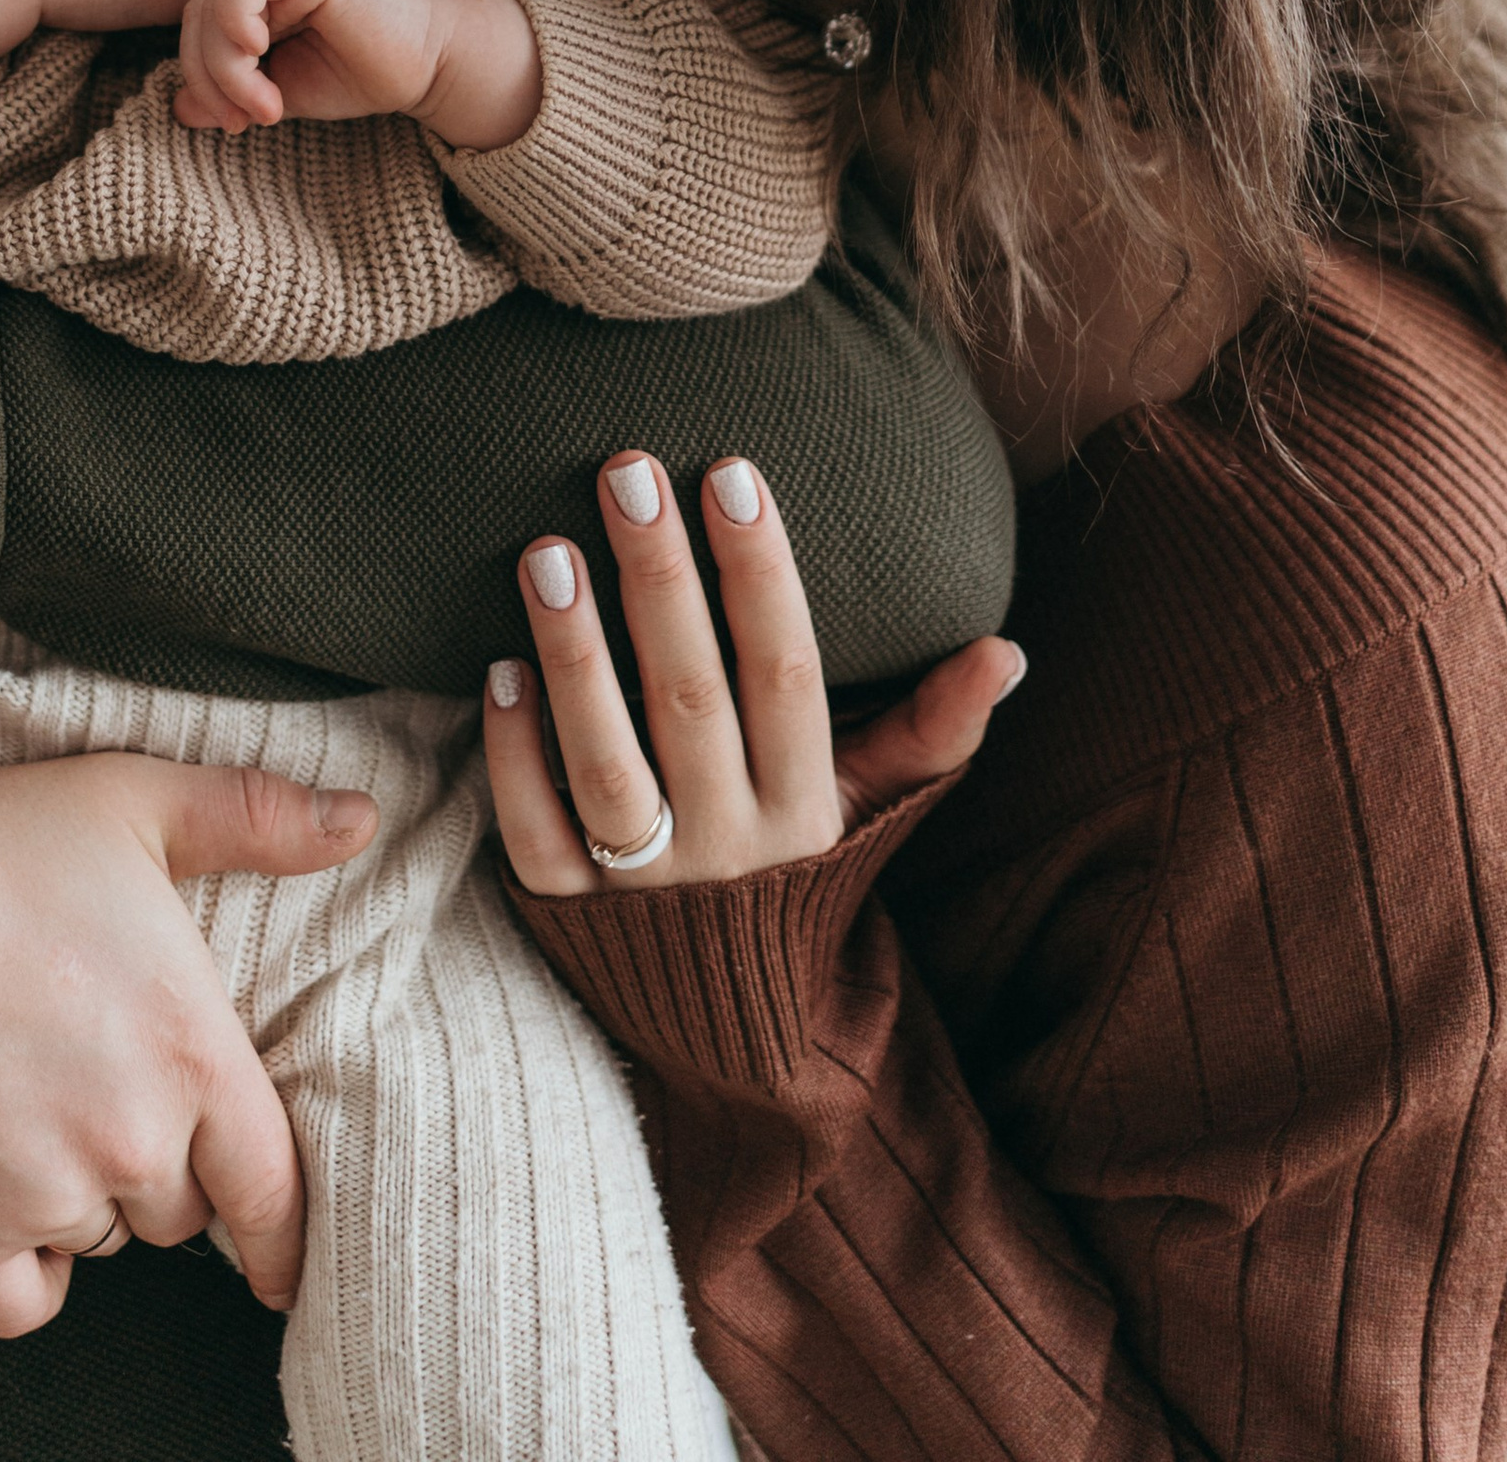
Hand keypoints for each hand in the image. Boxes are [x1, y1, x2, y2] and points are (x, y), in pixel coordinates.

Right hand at [0, 749, 376, 1333]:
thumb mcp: (135, 801)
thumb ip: (257, 816)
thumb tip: (360, 819)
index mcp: (195, 1050)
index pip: (274, 1188)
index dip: (286, 1231)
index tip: (283, 1260)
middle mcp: (136, 1138)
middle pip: (182, 1211)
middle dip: (157, 1163)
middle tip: (97, 1083)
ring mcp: (50, 1194)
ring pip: (104, 1243)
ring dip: (86, 1200)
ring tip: (34, 1102)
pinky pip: (26, 1302)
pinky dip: (22, 1268)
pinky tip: (2, 1194)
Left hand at [176, 0, 542, 150]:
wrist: (433, 61)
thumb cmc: (364, 72)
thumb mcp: (283, 89)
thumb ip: (234, 91)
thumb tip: (180, 108)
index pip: (198, 25)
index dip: (200, 76)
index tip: (230, 124)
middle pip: (198, 13)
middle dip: (209, 76)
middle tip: (240, 121)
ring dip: (225, 64)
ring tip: (264, 105)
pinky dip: (236, 18)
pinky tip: (258, 52)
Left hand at [483, 449, 1024, 893]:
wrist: (735, 1036)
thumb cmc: (797, 872)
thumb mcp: (869, 806)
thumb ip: (932, 729)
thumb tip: (1009, 651)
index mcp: (805, 804)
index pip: (786, 672)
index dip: (761, 573)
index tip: (732, 473)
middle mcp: (729, 842)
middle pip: (691, 698)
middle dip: (659, 580)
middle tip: (625, 470)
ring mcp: (645, 884)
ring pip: (606, 763)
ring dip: (574, 657)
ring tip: (546, 553)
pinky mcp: (569, 914)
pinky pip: (537, 833)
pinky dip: (515, 756)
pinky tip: (497, 669)